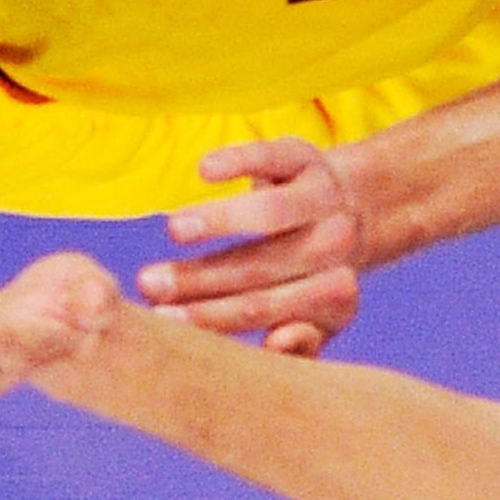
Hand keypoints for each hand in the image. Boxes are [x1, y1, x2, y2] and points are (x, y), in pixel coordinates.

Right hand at [135, 137, 364, 355]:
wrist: (352, 207)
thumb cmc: (311, 276)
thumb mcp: (313, 319)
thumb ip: (295, 343)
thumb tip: (275, 343)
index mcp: (333, 295)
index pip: (265, 310)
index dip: (211, 314)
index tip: (163, 320)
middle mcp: (334, 246)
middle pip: (260, 266)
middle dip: (199, 277)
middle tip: (147, 283)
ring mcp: (322, 197)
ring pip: (271, 213)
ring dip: (219, 220)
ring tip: (174, 230)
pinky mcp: (303, 155)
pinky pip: (271, 156)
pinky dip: (240, 161)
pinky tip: (205, 169)